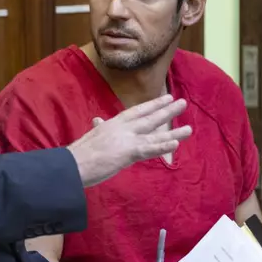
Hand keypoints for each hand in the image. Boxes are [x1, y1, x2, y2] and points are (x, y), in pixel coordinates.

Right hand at [67, 94, 190, 186]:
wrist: (72, 164)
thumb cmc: (79, 154)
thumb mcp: (91, 136)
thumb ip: (98, 128)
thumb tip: (97, 120)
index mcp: (113, 123)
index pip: (136, 111)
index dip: (151, 105)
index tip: (165, 98)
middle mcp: (122, 128)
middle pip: (149, 117)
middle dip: (166, 111)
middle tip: (182, 102)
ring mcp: (126, 139)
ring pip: (154, 133)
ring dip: (173, 131)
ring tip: (189, 128)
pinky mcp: (127, 152)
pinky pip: (149, 149)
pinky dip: (162, 146)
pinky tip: (175, 143)